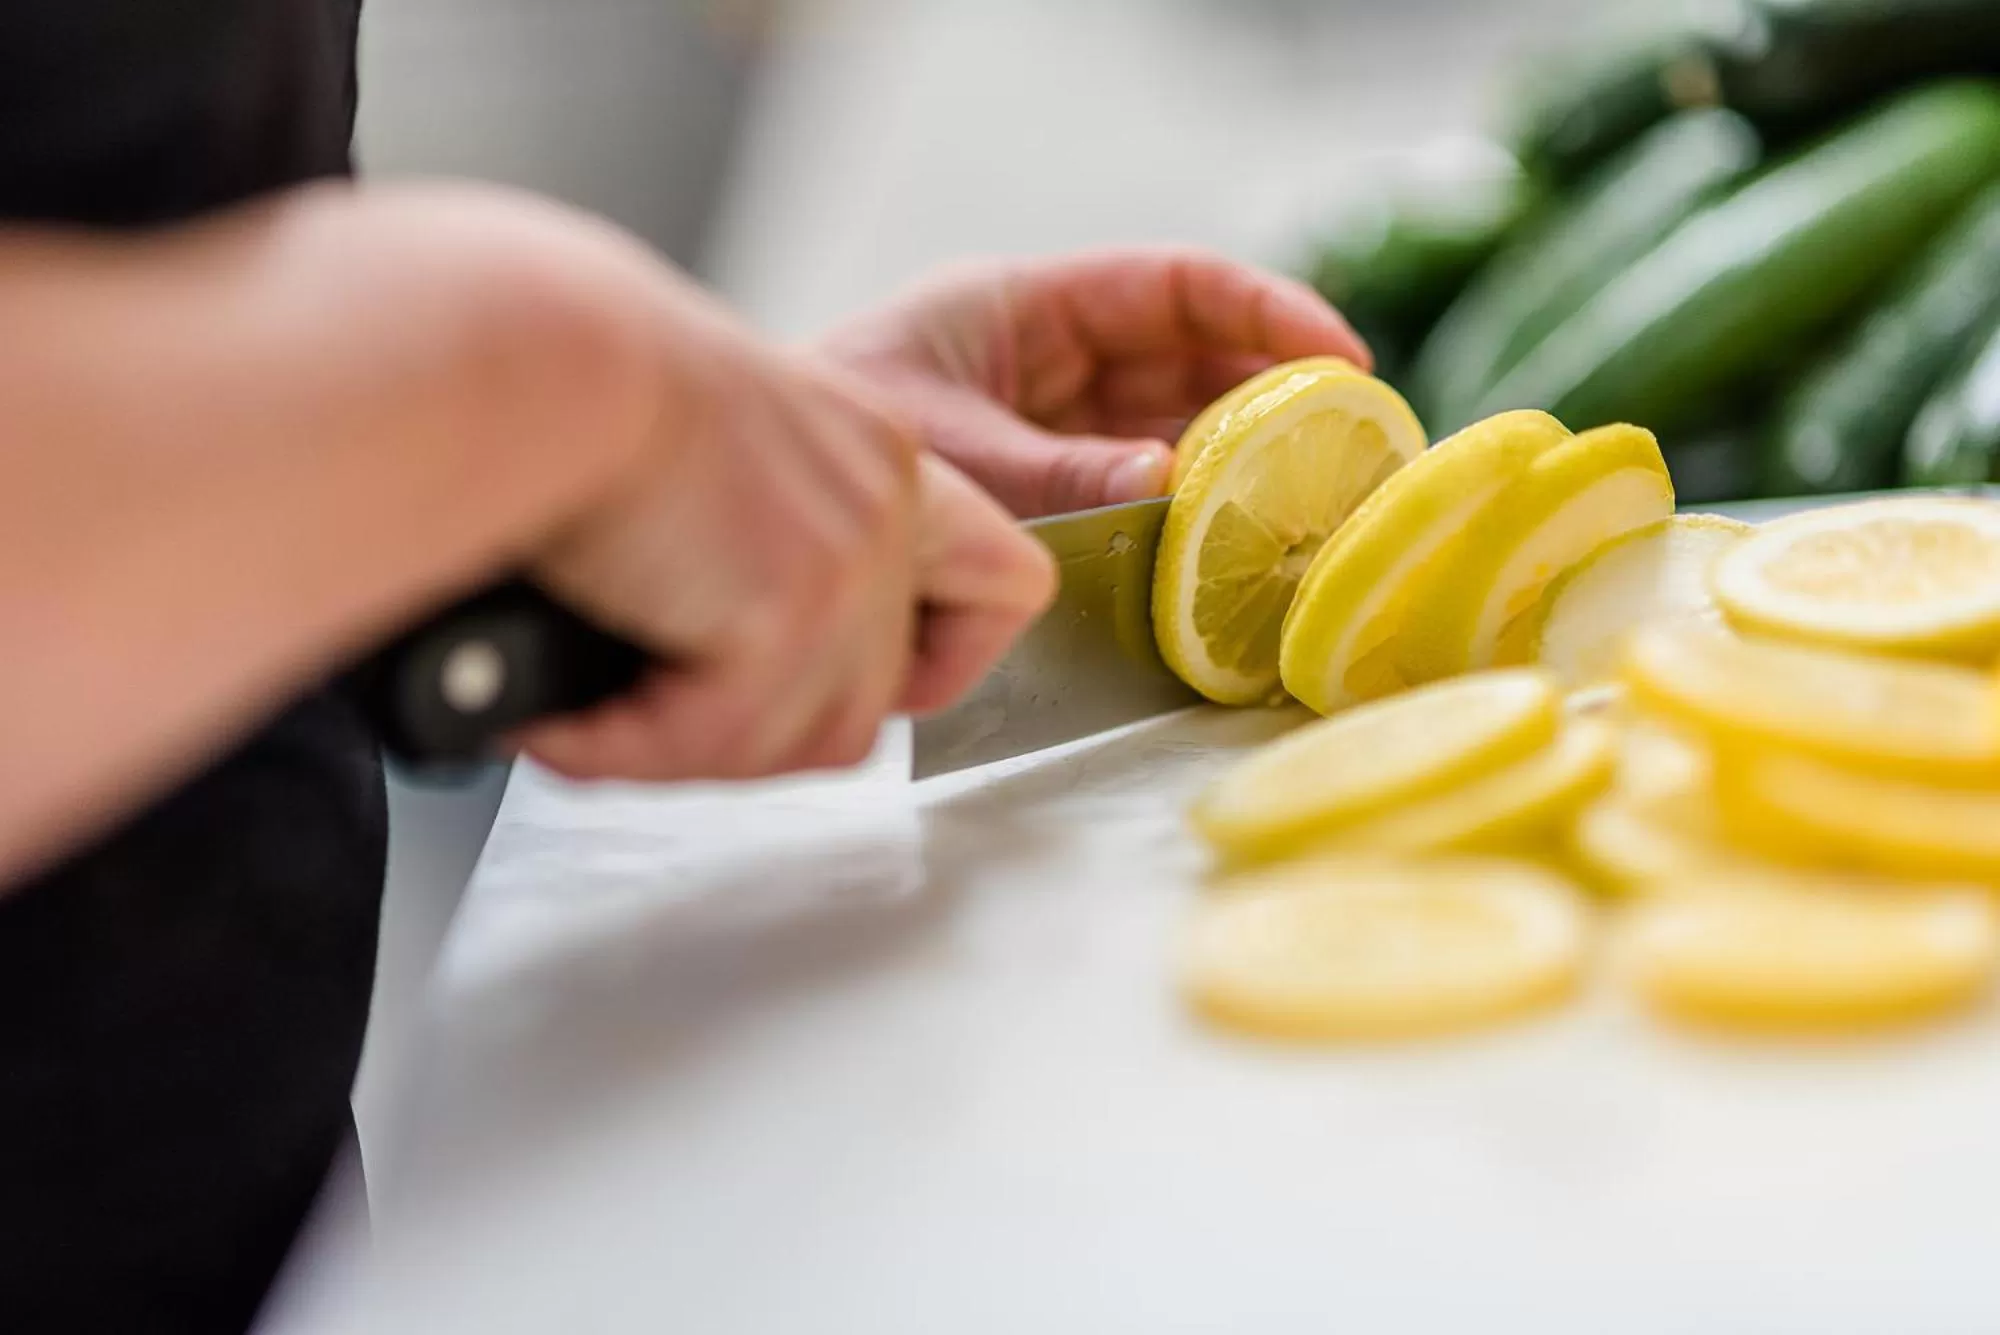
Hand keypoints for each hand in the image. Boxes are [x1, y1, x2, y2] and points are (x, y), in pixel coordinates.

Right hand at [514, 279, 1053, 783]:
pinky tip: (562, 719)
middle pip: (875, 700)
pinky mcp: (790, 609)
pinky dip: (628, 748)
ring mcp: (850, 560)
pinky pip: (722, 740)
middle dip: (760, 730)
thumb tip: (716, 642)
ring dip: (690, 750)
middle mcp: (885, 504)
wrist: (537, 355)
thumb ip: (756, 533)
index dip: (932, 659)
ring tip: (592, 715)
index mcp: (878, 455)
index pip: (994, 583)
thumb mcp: (708, 446)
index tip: (834, 675)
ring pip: (810, 739)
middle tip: (656, 714)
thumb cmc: (577, 383)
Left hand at [819, 248, 1370, 517]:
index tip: (1338, 356)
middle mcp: (1041, 359)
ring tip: (1309, 500)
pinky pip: (1126, 484)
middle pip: (1184, 357)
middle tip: (1349, 445)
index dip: (1262, 313)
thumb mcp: (951, 450)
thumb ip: (1057, 472)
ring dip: (1232, 458)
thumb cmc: (827, 439)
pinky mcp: (1033, 486)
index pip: (1170, 288)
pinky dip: (1176, 510)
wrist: (752, 502)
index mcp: (1019, 308)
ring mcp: (1041, 422)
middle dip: (1269, 392)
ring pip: (1165, 423)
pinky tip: (1222, 542)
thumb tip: (1168, 479)